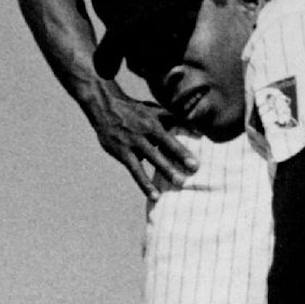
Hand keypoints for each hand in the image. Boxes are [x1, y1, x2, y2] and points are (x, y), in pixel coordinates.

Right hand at [83, 83, 198, 197]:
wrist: (105, 108)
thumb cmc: (136, 111)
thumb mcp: (155, 111)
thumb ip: (176, 120)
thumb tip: (199, 130)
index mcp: (153, 122)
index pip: (171, 138)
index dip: (182, 150)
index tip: (195, 162)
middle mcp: (144, 132)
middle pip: (162, 148)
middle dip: (176, 160)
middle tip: (191, 173)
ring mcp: (132, 143)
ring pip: (150, 159)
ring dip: (164, 171)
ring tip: (178, 184)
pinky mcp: (122, 153)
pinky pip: (135, 171)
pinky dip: (144, 183)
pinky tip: (154, 196)